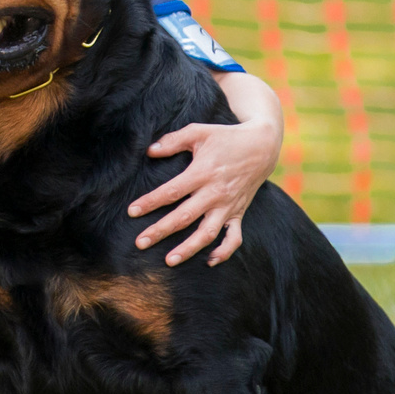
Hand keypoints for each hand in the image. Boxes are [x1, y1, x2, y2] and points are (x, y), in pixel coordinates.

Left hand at [131, 113, 279, 264]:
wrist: (262, 146)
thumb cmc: (226, 138)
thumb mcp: (199, 132)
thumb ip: (173, 141)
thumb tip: (149, 151)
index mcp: (203, 173)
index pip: (172, 191)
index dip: (150, 202)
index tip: (132, 211)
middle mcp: (215, 193)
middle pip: (184, 217)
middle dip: (160, 231)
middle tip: (140, 243)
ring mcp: (228, 206)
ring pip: (207, 233)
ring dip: (189, 249)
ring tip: (170, 261)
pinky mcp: (239, 214)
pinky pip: (234, 238)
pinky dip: (223, 252)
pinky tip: (209, 261)